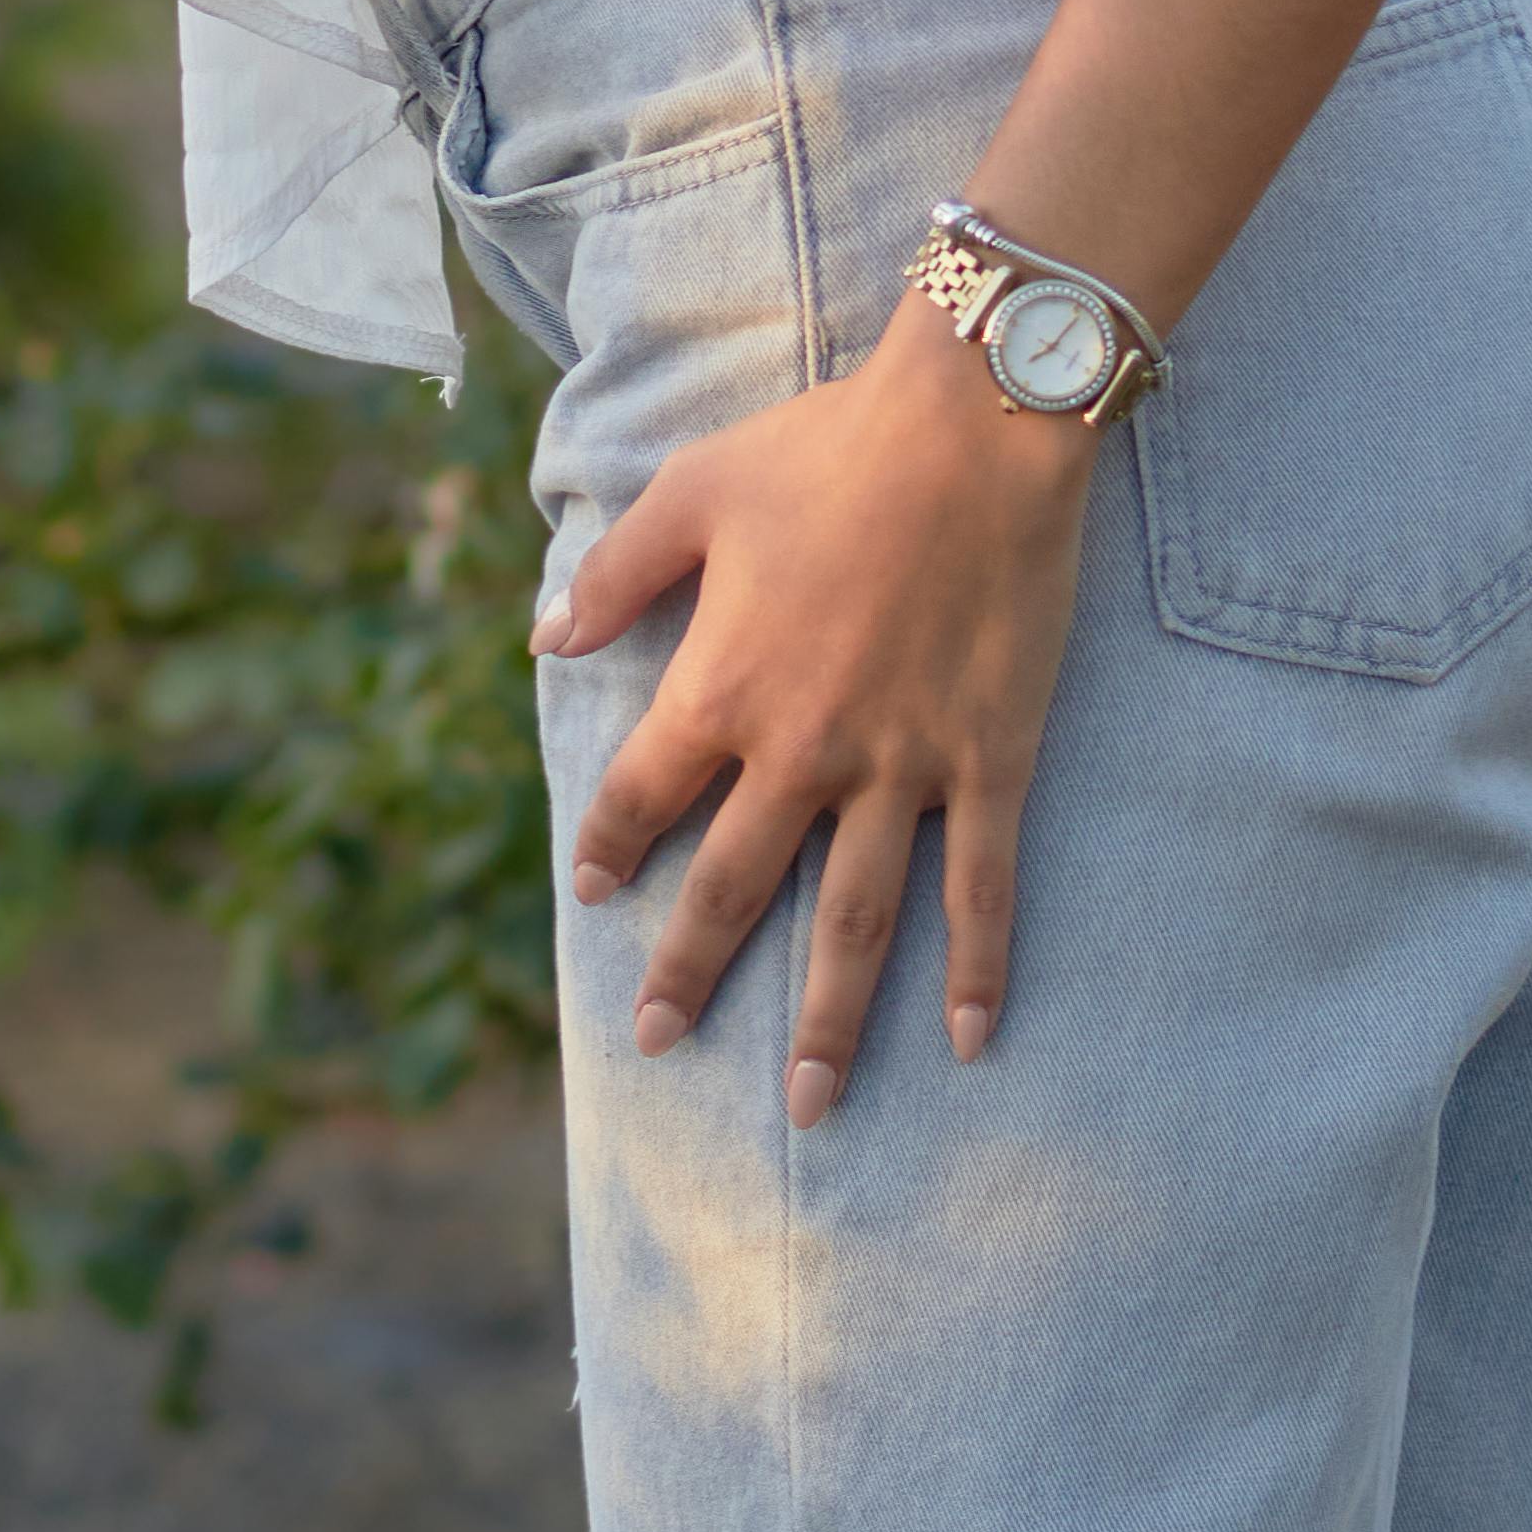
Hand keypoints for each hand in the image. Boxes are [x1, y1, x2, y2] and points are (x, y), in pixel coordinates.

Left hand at [539, 293, 1098, 1123]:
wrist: (975, 427)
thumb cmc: (827, 447)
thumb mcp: (694, 490)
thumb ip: (615, 575)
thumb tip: (543, 639)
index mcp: (723, 687)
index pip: (642, 796)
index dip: (611, 848)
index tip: (593, 892)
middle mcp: (803, 750)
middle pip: (735, 888)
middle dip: (691, 971)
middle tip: (657, 1043)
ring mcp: (901, 766)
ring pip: (855, 922)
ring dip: (830, 1020)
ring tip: (806, 1105)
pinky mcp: (987, 761)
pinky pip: (981, 886)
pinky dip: (978, 969)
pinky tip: (971, 1040)